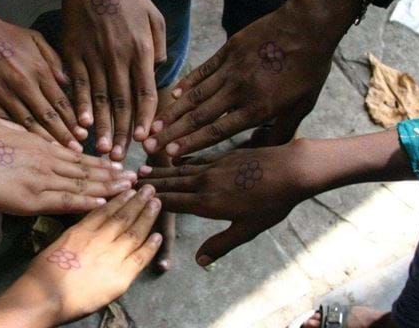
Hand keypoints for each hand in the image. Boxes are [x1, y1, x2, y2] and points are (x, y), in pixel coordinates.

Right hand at [0, 16, 87, 150]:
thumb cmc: (6, 33)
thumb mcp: (35, 39)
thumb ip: (54, 60)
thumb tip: (67, 82)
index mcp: (39, 70)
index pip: (61, 101)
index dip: (73, 120)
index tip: (83, 134)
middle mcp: (25, 84)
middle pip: (48, 116)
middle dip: (64, 135)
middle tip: (76, 151)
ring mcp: (4, 93)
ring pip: (28, 123)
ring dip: (43, 140)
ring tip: (56, 154)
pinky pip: (4, 121)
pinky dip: (16, 135)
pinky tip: (25, 147)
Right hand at [0, 114, 136, 214]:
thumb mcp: (0, 122)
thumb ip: (19, 130)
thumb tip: (24, 130)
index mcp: (39, 143)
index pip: (77, 154)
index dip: (98, 161)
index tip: (116, 163)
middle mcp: (46, 159)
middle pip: (86, 169)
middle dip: (112, 175)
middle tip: (135, 178)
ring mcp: (40, 178)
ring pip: (82, 184)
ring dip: (107, 188)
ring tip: (129, 191)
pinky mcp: (30, 197)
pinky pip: (65, 200)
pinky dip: (86, 202)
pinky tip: (105, 204)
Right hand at [0, 186, 162, 326]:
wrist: (44, 296)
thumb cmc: (41, 275)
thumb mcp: (56, 246)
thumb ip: (74, 238)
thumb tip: (83, 233)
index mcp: (80, 231)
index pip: (104, 210)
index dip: (119, 199)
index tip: (129, 189)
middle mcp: (98, 239)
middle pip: (122, 216)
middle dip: (137, 201)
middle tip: (150, 188)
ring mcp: (111, 256)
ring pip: (134, 232)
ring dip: (147, 216)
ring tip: (157, 203)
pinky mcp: (120, 275)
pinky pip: (139, 257)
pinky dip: (150, 246)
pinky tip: (158, 235)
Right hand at [60, 0, 165, 160]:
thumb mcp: (153, 14)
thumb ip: (159, 44)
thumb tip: (158, 70)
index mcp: (141, 49)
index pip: (146, 92)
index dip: (146, 118)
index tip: (146, 139)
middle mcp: (119, 57)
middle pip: (123, 103)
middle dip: (123, 133)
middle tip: (121, 159)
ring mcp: (94, 55)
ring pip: (100, 98)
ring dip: (102, 127)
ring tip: (102, 151)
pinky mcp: (73, 52)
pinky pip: (78, 84)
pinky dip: (80, 106)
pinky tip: (82, 125)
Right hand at [139, 141, 315, 265]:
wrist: (291, 169)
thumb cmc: (272, 203)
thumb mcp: (248, 229)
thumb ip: (221, 244)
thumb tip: (199, 262)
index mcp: (208, 202)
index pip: (172, 202)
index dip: (152, 202)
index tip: (131, 199)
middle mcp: (205, 182)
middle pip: (171, 183)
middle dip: (149, 184)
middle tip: (128, 182)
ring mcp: (214, 166)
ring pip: (180, 170)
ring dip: (161, 171)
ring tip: (142, 170)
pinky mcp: (223, 156)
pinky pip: (195, 158)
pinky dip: (180, 160)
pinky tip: (174, 159)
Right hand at [144, 0, 358, 157]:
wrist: (308, 25)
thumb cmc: (309, 68)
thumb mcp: (303, 105)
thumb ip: (282, 130)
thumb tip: (266, 152)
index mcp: (257, 108)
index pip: (217, 131)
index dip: (192, 143)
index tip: (171, 154)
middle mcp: (238, 91)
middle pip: (198, 116)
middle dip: (171, 133)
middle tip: (148, 144)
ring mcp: (230, 70)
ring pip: (195, 95)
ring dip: (172, 112)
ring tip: (153, 125)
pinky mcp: (227, 52)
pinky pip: (201, 71)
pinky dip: (185, 84)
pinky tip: (171, 95)